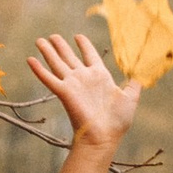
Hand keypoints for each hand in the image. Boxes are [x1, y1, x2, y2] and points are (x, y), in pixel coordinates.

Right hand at [30, 29, 138, 172]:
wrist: (104, 137)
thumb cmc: (118, 121)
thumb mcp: (130, 98)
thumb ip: (134, 84)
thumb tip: (142, 73)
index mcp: (100, 76)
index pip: (90, 55)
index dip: (84, 45)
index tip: (78, 36)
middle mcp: (84, 78)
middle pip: (70, 57)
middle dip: (61, 46)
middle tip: (52, 35)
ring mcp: (73, 84)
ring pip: (57, 63)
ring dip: (48, 52)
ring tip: (39, 40)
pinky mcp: (64, 93)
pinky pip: (49, 78)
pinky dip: (39, 69)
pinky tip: (30, 59)